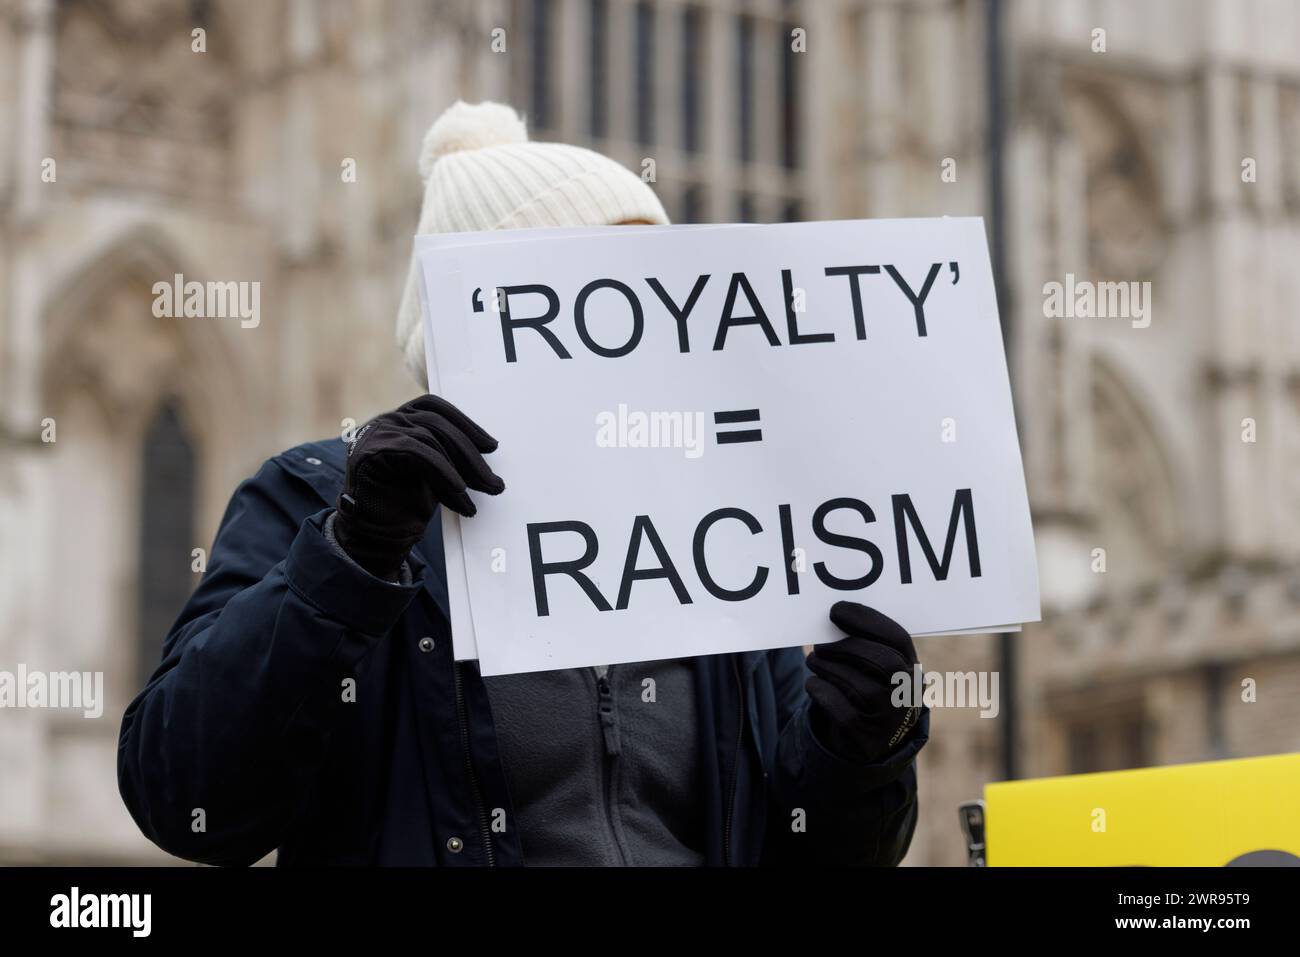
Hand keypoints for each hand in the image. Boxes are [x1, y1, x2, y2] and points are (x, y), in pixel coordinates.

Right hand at [334, 394, 503, 579]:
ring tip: (480, 493)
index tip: (491, 446)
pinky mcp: (372, 450)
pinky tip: (459, 490)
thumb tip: (487, 447)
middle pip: (438, 422)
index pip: (437, 408)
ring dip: (463, 468)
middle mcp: (387, 420)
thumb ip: (450, 454)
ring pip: (431, 436)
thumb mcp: (436, 472)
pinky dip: (443, 470)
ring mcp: (377, 432)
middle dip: (471, 453)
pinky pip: (418, 451)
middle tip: (494, 482)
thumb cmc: (406, 504)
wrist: (376, 534)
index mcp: (400, 420)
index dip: (466, 424)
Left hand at [805, 602, 921, 763]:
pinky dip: (823, 693)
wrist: (867, 740)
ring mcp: (892, 721)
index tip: (836, 610)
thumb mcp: (871, 668)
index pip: (897, 638)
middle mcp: (909, 695)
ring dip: (830, 669)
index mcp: (911, 669)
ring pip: (862, 688)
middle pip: (884, 663)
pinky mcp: (869, 740)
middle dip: (847, 647)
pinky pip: (844, 713)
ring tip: (812, 661)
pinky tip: (813, 684)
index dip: (866, 621)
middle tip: (820, 645)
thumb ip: (862, 644)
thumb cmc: (865, 690)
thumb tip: (831, 618)